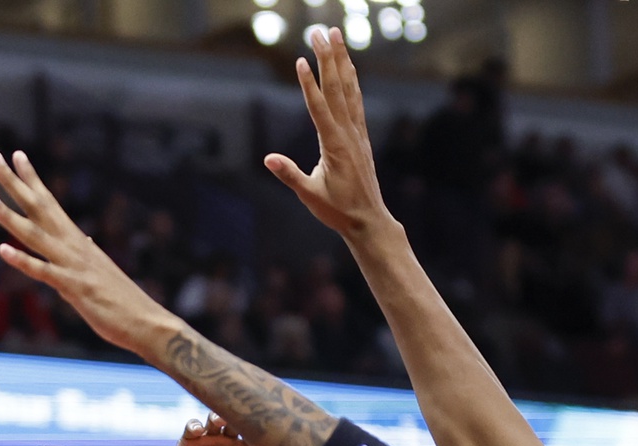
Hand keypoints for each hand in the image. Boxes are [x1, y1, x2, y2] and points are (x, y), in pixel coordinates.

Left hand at [0, 150, 169, 353]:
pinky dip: (23, 261)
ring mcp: (72, 265)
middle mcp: (72, 246)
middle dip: (14, 182)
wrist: (148, 323)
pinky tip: (2, 250)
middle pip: (38, 208)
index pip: (50, 203)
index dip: (32, 179)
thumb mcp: (99, 272)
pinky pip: (44, 272)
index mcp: (77, 242)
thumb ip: (84, 256)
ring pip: (33, 235)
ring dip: (8, 215)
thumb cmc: (123, 302)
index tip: (17, 155)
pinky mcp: (74, 288)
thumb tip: (84, 242)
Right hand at [157, 414, 265, 445]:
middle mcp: (228, 443)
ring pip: (214, 420)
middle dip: (239, 415)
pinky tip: (199, 431)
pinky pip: (192, 427)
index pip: (254, 435)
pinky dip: (195, 425)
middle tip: (242, 414)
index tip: (265, 424)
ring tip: (220, 420)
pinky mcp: (189, 442)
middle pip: (235, 422)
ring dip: (217, 416)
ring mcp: (209, 441)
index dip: (259, 428)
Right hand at [264, 29, 392, 239]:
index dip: (309, 83)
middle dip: (327, 58)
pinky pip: (356, 101)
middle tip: (319, 32)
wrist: (368, 221)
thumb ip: (290, 175)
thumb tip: (269, 159)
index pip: (319, 108)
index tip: (300, 59)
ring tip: (335, 36)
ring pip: (348, 90)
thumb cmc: (338, 211)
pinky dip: (351, 81)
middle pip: (336, 89)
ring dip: (341, 61)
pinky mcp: (361, 137)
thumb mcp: (310, 196)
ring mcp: (357, 133)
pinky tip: (349, 67)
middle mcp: (348, 134)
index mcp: (334, 145)